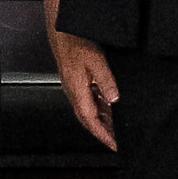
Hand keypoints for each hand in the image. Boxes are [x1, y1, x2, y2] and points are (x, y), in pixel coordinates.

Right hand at [50, 27, 119, 150]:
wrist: (62, 33)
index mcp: (78, 91)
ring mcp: (74, 89)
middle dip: (102, 133)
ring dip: (101, 121)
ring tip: (115, 127)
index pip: (90, 121)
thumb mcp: (96, 61)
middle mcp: (74, 93)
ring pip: (89, 111)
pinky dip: (99, 108)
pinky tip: (108, 106)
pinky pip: (88, 101)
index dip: (102, 135)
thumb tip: (114, 98)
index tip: (113, 145)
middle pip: (89, 120)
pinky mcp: (76, 83)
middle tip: (116, 141)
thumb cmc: (75, 45)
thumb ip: (106, 81)